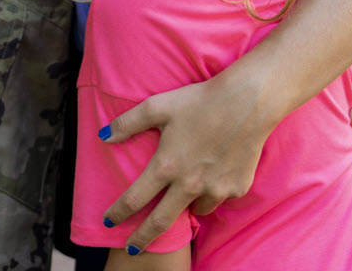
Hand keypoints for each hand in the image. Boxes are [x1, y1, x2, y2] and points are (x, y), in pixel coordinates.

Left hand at [99, 76, 271, 254]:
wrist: (248, 102)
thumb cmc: (199, 101)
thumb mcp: (157, 106)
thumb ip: (127, 123)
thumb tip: (103, 137)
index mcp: (166, 165)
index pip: (134, 199)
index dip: (118, 213)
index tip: (107, 223)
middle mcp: (190, 184)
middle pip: (161, 223)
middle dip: (143, 239)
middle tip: (132, 250)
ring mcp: (216, 189)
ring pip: (195, 211)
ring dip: (184, 208)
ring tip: (181, 196)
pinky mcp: (237, 188)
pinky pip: (218, 198)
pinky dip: (211, 193)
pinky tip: (211, 175)